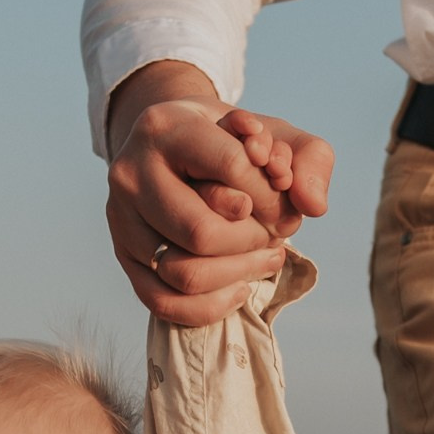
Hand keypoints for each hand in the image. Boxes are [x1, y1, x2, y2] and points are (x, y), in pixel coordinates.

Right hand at [103, 63, 334, 324]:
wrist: (172, 148)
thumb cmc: (229, 142)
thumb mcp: (273, 131)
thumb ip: (311, 158)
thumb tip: (313, 206)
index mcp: (166, 126)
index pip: (230, 167)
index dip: (271, 195)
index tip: (283, 202)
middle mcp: (131, 173)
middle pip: (201, 232)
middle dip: (253, 241)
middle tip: (275, 234)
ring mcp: (120, 219)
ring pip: (182, 272)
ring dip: (238, 274)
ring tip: (267, 258)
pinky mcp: (123, 255)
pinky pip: (162, 302)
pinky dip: (209, 307)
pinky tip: (240, 288)